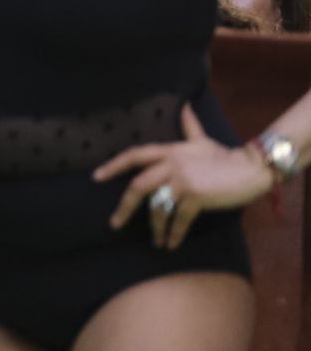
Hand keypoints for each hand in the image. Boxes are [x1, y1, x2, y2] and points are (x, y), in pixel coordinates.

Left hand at [99, 104, 274, 248]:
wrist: (252, 169)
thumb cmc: (226, 156)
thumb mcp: (203, 141)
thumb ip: (190, 127)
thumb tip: (184, 106)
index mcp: (170, 151)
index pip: (135, 155)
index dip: (114, 165)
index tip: (97, 177)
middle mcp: (172, 164)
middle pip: (139, 186)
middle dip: (125, 207)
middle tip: (115, 223)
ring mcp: (183, 180)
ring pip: (158, 206)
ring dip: (155, 228)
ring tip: (156, 241)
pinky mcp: (195, 196)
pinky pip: (177, 218)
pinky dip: (173, 233)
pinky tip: (171, 244)